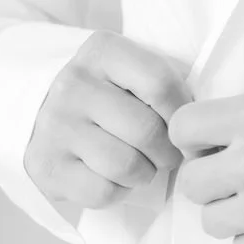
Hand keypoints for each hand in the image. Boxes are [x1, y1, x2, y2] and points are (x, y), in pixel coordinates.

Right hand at [23, 31, 189, 210]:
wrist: (41, 108)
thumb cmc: (107, 91)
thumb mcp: (130, 69)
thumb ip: (163, 83)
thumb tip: (201, 119)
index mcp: (102, 50)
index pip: (160, 83)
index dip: (182, 112)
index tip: (185, 125)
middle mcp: (74, 84)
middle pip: (145, 130)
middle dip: (168, 150)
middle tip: (169, 154)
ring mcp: (56, 126)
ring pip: (125, 166)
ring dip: (145, 173)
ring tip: (143, 164)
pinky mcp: (46, 166)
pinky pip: (102, 192)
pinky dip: (119, 191)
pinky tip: (115, 176)